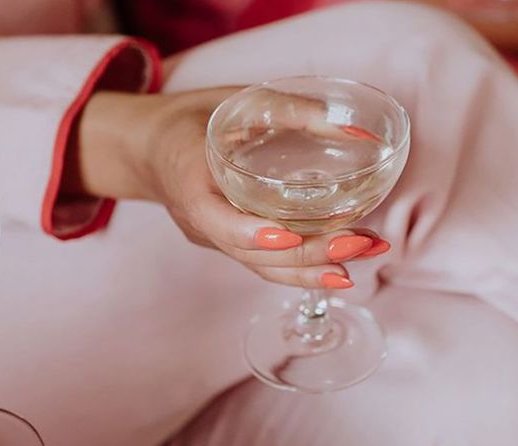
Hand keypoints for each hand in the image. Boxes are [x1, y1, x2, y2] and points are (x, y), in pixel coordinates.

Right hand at [64, 89, 390, 288]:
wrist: (151, 149)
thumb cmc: (191, 120)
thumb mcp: (233, 103)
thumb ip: (288, 112)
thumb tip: (355, 127)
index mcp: (189, 187)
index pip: (218, 222)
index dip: (252, 234)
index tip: (289, 237)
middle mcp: (202, 225)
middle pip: (254, 256)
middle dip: (309, 255)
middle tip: (358, 242)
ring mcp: (217, 241)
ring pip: (264, 268)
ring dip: (316, 269)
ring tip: (366, 254)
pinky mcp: (232, 246)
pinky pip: (266, 265)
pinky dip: (304, 269)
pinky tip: (340, 264)